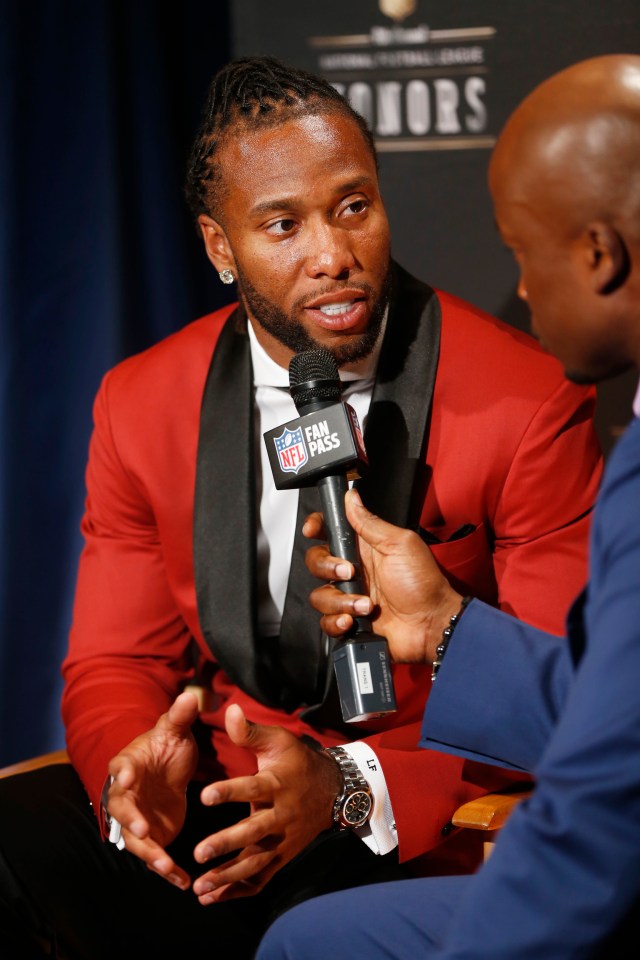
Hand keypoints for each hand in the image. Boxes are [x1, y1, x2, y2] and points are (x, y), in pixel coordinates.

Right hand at [105, 690, 199, 889]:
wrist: (169, 768)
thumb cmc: (167, 747)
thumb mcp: (175, 731)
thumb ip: (180, 716)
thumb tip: (189, 695)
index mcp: (129, 765)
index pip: (120, 769)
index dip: (121, 775)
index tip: (125, 780)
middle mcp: (127, 795)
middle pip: (122, 811)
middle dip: (131, 822)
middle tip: (145, 831)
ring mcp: (138, 819)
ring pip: (137, 841)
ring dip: (150, 854)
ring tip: (167, 866)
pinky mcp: (153, 836)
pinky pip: (156, 856)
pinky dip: (168, 870)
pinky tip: (184, 883)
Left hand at [191, 704, 339, 904]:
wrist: (333, 790)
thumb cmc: (297, 762)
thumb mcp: (278, 741)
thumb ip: (249, 732)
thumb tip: (229, 711)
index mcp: (277, 784)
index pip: (251, 787)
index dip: (229, 791)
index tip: (204, 795)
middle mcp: (281, 815)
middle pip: (253, 833)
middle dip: (226, 844)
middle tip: (198, 852)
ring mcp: (282, 841)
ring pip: (255, 863)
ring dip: (227, 876)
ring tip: (199, 886)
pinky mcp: (281, 858)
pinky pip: (260, 879)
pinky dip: (236, 891)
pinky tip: (211, 899)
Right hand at [304, 488, 462, 662]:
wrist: (431, 624)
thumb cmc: (424, 584)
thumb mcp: (400, 544)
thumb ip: (370, 523)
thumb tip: (352, 498)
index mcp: (364, 548)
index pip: (329, 531)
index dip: (316, 527)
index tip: (312, 530)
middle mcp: (353, 570)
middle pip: (316, 561)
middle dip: (327, 567)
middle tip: (350, 572)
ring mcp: (350, 596)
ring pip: (319, 595)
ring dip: (340, 600)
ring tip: (365, 604)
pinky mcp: (350, 620)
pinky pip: (326, 621)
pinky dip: (336, 621)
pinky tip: (353, 620)